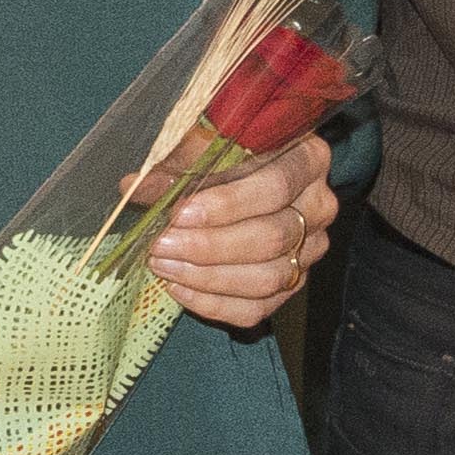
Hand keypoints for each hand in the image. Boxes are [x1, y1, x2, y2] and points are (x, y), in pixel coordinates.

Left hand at [142, 152, 339, 329]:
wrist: (246, 181)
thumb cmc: (227, 155)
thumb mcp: (206, 145)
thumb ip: (178, 162)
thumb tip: (136, 186)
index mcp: (308, 159)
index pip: (275, 186)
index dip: (227, 204)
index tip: (181, 212)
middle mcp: (319, 206)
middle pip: (272, 237)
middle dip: (209, 246)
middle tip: (161, 244)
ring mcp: (311, 249)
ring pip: (267, 277)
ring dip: (207, 277)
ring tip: (162, 265)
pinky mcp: (294, 283)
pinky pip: (258, 308)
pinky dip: (213, 304)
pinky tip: (178, 288)